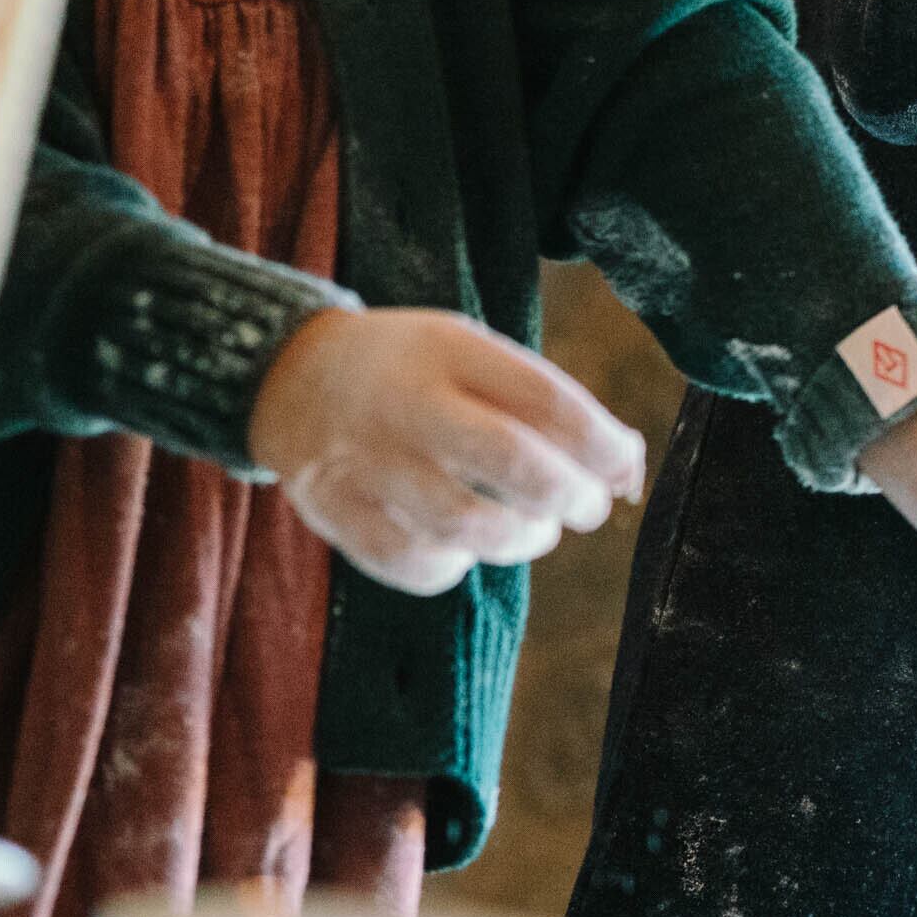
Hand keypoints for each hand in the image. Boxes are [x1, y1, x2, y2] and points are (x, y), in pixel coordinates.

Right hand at [248, 308, 644, 596]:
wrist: (289, 376)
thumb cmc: (413, 372)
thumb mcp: (470, 352)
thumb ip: (543, 402)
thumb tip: (627, 471)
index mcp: (448, 350)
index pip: (545, 400)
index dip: (601, 444)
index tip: (625, 467)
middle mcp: (405, 403)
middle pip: (511, 462)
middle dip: (570, 495)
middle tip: (588, 507)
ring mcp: (365, 461)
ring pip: (465, 524)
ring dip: (520, 538)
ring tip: (533, 530)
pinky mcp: (335, 512)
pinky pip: (413, 563)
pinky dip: (454, 566)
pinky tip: (463, 547)